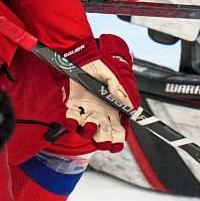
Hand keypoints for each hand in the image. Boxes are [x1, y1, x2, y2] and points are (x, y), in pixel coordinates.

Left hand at [63, 34, 139, 152]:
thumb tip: (127, 105)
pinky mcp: (73, 104)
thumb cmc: (102, 65)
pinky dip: (71, 122)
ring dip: (88, 132)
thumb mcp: (117, 78)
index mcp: (114, 108)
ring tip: (89, 126)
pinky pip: (72, 118)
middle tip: (102, 140)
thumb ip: (122, 92)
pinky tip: (73, 121)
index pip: (118, 130)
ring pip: (87, 130)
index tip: (116, 145)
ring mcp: (87, 109)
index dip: (118, 140)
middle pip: (103, 135)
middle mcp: (100, 112)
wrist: (85, 55)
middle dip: (103, 141)